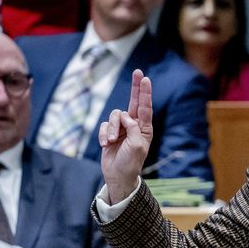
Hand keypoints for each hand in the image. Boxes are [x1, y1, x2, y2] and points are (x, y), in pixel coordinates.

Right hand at [99, 69, 153, 203]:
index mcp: (144, 129)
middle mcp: (134, 126)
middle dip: (136, 87)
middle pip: (133, 102)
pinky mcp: (108, 132)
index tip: (146, 79)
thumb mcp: (136, 146)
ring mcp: (121, 128)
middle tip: (138, 72)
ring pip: (114, 116)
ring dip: (111, 129)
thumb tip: (125, 116)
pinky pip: (103, 125)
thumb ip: (133, 128)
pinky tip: (105, 145)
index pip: (144, 107)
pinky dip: (103, 135)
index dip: (144, 93)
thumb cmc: (131, 163)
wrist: (118, 175)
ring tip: (111, 142)